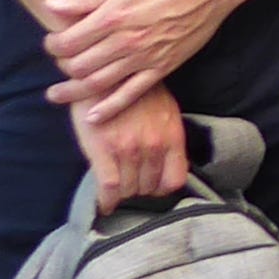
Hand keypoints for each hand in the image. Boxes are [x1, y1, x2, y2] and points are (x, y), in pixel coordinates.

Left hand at [41, 0, 246, 123]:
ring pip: (98, 84)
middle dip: (61, 66)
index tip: (52, 42)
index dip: (53, 45)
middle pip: (79, 65)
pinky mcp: (161, 68)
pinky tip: (93, 117)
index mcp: (113, 17)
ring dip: (73, 92)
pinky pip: (131, 94)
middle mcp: (125, 41)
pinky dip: (110, 108)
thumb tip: (51, 6)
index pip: (68, 42)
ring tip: (56, 94)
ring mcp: (144, 58)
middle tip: (58, 62)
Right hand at [75, 80, 190, 209]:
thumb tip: (168, 163)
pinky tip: (104, 204)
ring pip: (129, 189)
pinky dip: (106, 200)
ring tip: (115, 187)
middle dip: (138, 188)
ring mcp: (130, 148)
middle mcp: (154, 145)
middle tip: (128, 182)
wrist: (104, 74)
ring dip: (122, 193)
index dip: (161, 188)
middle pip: (149, 187)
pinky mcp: (104, 150)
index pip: (175, 180)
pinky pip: (109, 188)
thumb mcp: (164, 110)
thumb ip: (167, 137)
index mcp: (172, 136)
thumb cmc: (134, 92)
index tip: (150, 187)